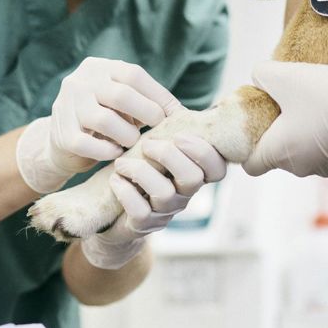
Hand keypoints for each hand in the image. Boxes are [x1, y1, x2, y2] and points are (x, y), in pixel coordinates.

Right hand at [17, 57, 180, 193]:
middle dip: (146, 113)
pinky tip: (116, 154)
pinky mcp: (61, 133)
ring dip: (127, 135)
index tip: (174, 113)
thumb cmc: (107, 120)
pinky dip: (108, 151)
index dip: (157, 95)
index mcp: (98, 67)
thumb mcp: (124, 104)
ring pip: (104, 120)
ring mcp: (66, 106)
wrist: (65, 143)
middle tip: (158, 128)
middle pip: (120, 94)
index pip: (133, 74)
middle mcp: (79, 81)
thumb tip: (184, 114)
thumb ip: (147, 102)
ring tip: (134, 142)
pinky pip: (88, 144)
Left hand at [80, 133, 226, 268]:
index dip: (204, 152)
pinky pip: (140, 212)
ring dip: (140, 171)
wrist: (109, 211)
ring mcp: (165, 212)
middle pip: (193, 178)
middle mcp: (184, 195)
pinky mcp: (143, 225)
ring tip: (120, 162)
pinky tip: (115, 179)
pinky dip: (126, 192)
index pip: (217, 169)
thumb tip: (169, 102)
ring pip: (164, 193)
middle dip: (169, 155)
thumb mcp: (155, 149)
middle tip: (147, 143)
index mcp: (193, 174)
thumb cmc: (137, 171)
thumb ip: (169, 131)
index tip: (179, 135)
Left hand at [242, 61, 327, 177]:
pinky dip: (327, 132)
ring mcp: (327, 166)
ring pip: (304, 149)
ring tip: (313, 101)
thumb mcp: (287, 76)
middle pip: (278, 153)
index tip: (254, 123)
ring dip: (304, 129)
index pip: (251, 164)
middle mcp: (301, 167)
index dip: (247, 145)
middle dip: (278, 130)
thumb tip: (258, 77)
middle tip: (284, 101)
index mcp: (280, 154)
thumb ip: (262, 75)